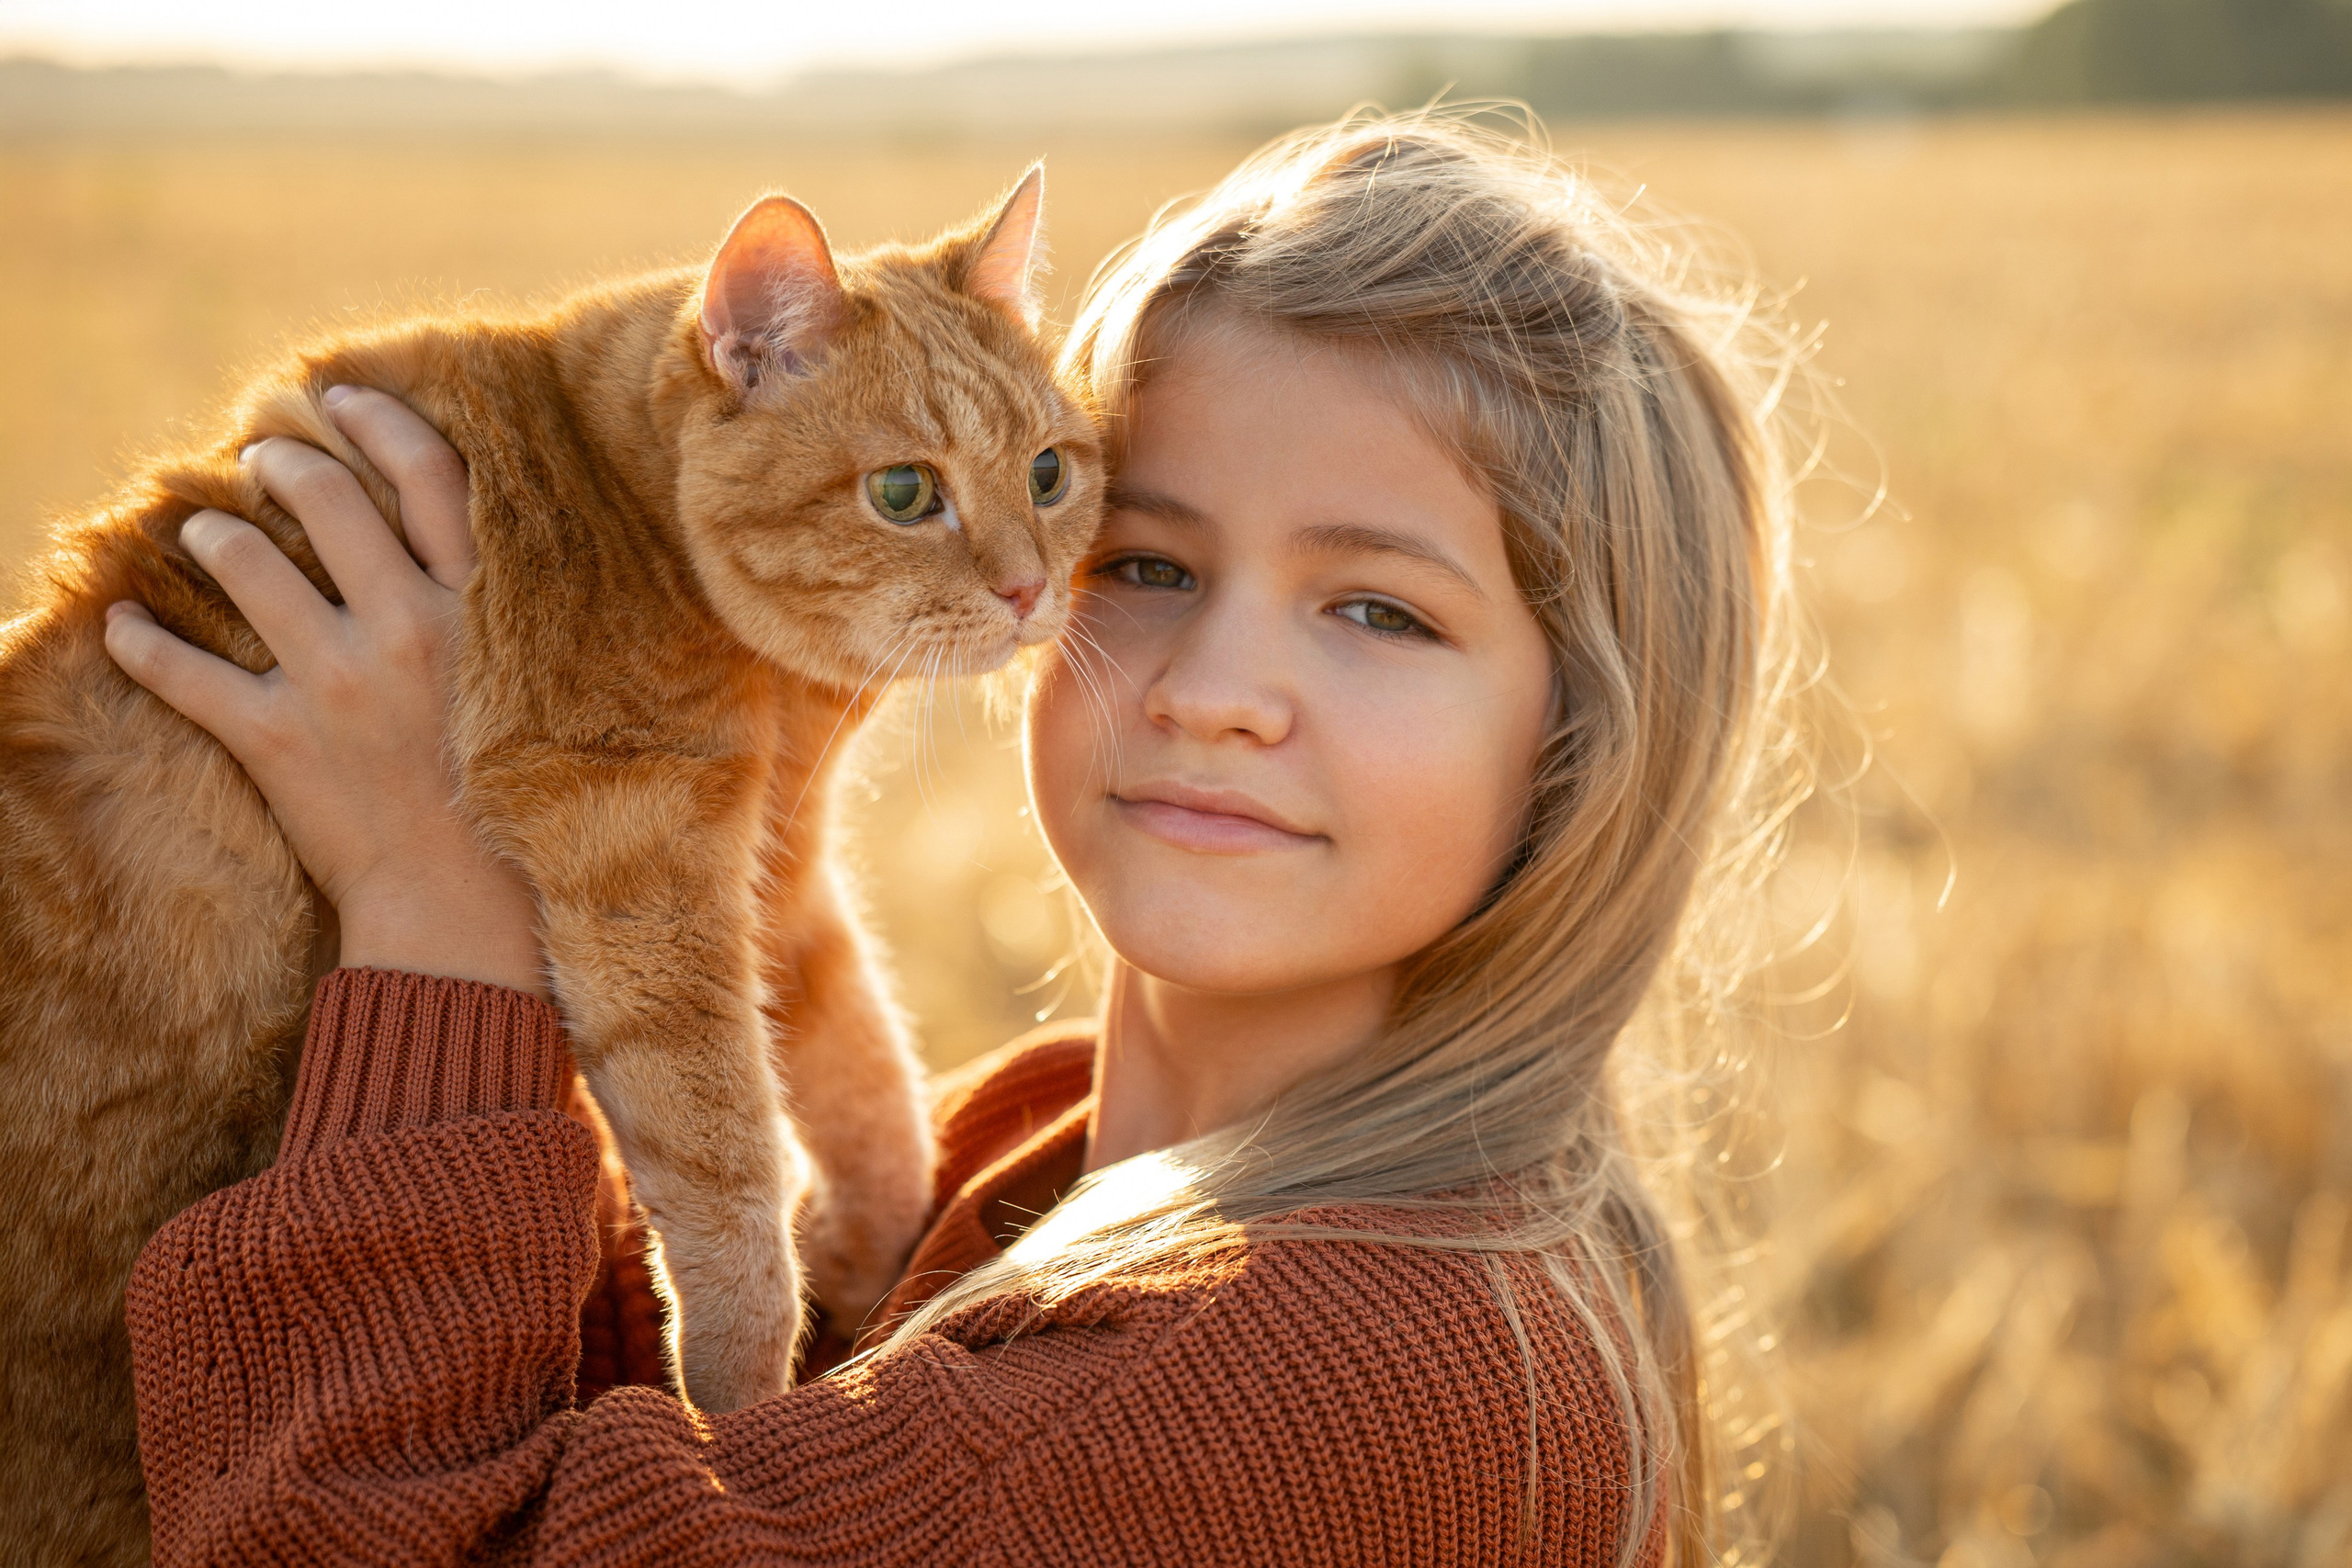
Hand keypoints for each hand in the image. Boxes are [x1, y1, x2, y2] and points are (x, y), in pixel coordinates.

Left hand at [104, 387, 545, 997]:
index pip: (430, 476)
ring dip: (214, 535)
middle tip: (262, 460)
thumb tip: (495, 568)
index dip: (379, 423)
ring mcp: (338, 680)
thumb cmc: (526, 806)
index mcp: (482, 610)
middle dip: (282, 464)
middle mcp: (409, 627)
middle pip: (328, 499)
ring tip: (204, 532)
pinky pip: (185, 674)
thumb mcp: (547, 692)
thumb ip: (514, 623)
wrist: (471, 907)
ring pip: (248, 563)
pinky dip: (143, 646)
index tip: (341, 401)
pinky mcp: (278, 739)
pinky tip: (121, 629)